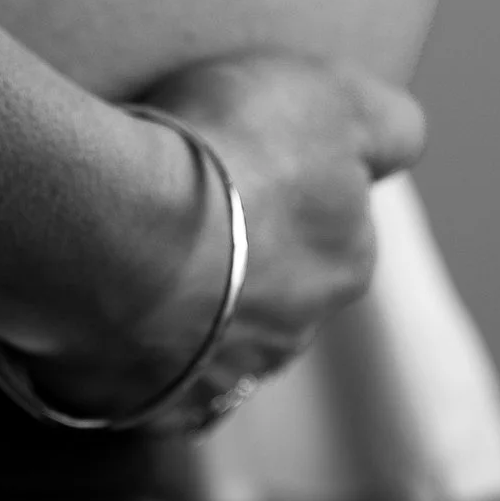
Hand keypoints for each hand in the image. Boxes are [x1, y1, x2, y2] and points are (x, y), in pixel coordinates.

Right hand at [24, 49, 425, 422]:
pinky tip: (99, 309)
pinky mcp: (140, 405)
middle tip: (178, 201)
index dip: (288, 188)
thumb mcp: (336, 96)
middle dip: (239, 260)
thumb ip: (388, 122)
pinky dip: (128, 352)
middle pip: (273, 293)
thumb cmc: (223, 154)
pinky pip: (141, 379)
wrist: (110, 229)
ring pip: (208, 340)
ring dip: (181, 308)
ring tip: (125, 250)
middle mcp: (290, 336)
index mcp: (345, 266)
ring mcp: (212, 380)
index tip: (240, 157)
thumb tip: (400, 145)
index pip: (336, 228)